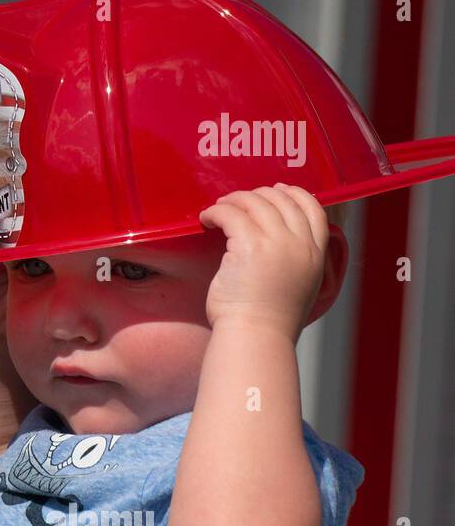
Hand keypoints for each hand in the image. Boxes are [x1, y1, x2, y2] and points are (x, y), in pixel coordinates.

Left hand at [196, 184, 328, 339]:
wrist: (257, 336)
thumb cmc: (269, 320)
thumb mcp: (299, 286)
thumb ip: (297, 261)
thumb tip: (278, 242)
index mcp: (317, 255)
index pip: (314, 209)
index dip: (294, 193)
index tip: (277, 189)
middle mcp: (301, 245)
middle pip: (283, 200)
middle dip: (257, 195)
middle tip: (236, 200)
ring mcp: (277, 244)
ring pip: (255, 203)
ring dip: (233, 201)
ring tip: (218, 208)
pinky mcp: (249, 246)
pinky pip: (231, 214)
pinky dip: (216, 212)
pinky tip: (207, 219)